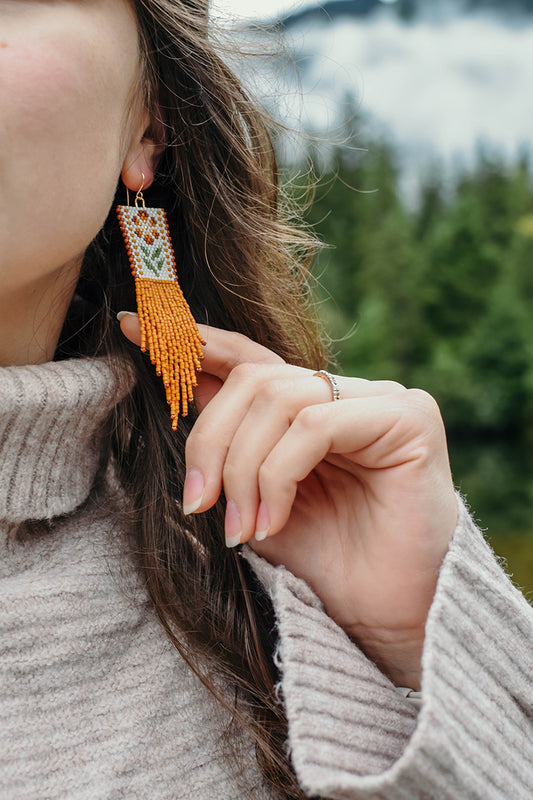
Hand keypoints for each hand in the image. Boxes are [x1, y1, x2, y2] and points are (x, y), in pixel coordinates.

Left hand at [120, 316, 457, 687]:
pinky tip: (272, 521)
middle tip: (197, 503)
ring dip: (242, 468)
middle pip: (255, 379)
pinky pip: (314, 425)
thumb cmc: (328, 561)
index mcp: (317, 406)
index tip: (131, 329)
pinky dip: (277, 475)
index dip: (193, 344)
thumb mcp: (256, 496)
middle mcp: (351, 392)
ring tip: (239, 526)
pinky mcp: (408, 418)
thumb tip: (186, 386)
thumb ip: (232, 443)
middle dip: (210, 440)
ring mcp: (383, 399)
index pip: (251, 358)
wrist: (390, 617)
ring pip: (279, 399)